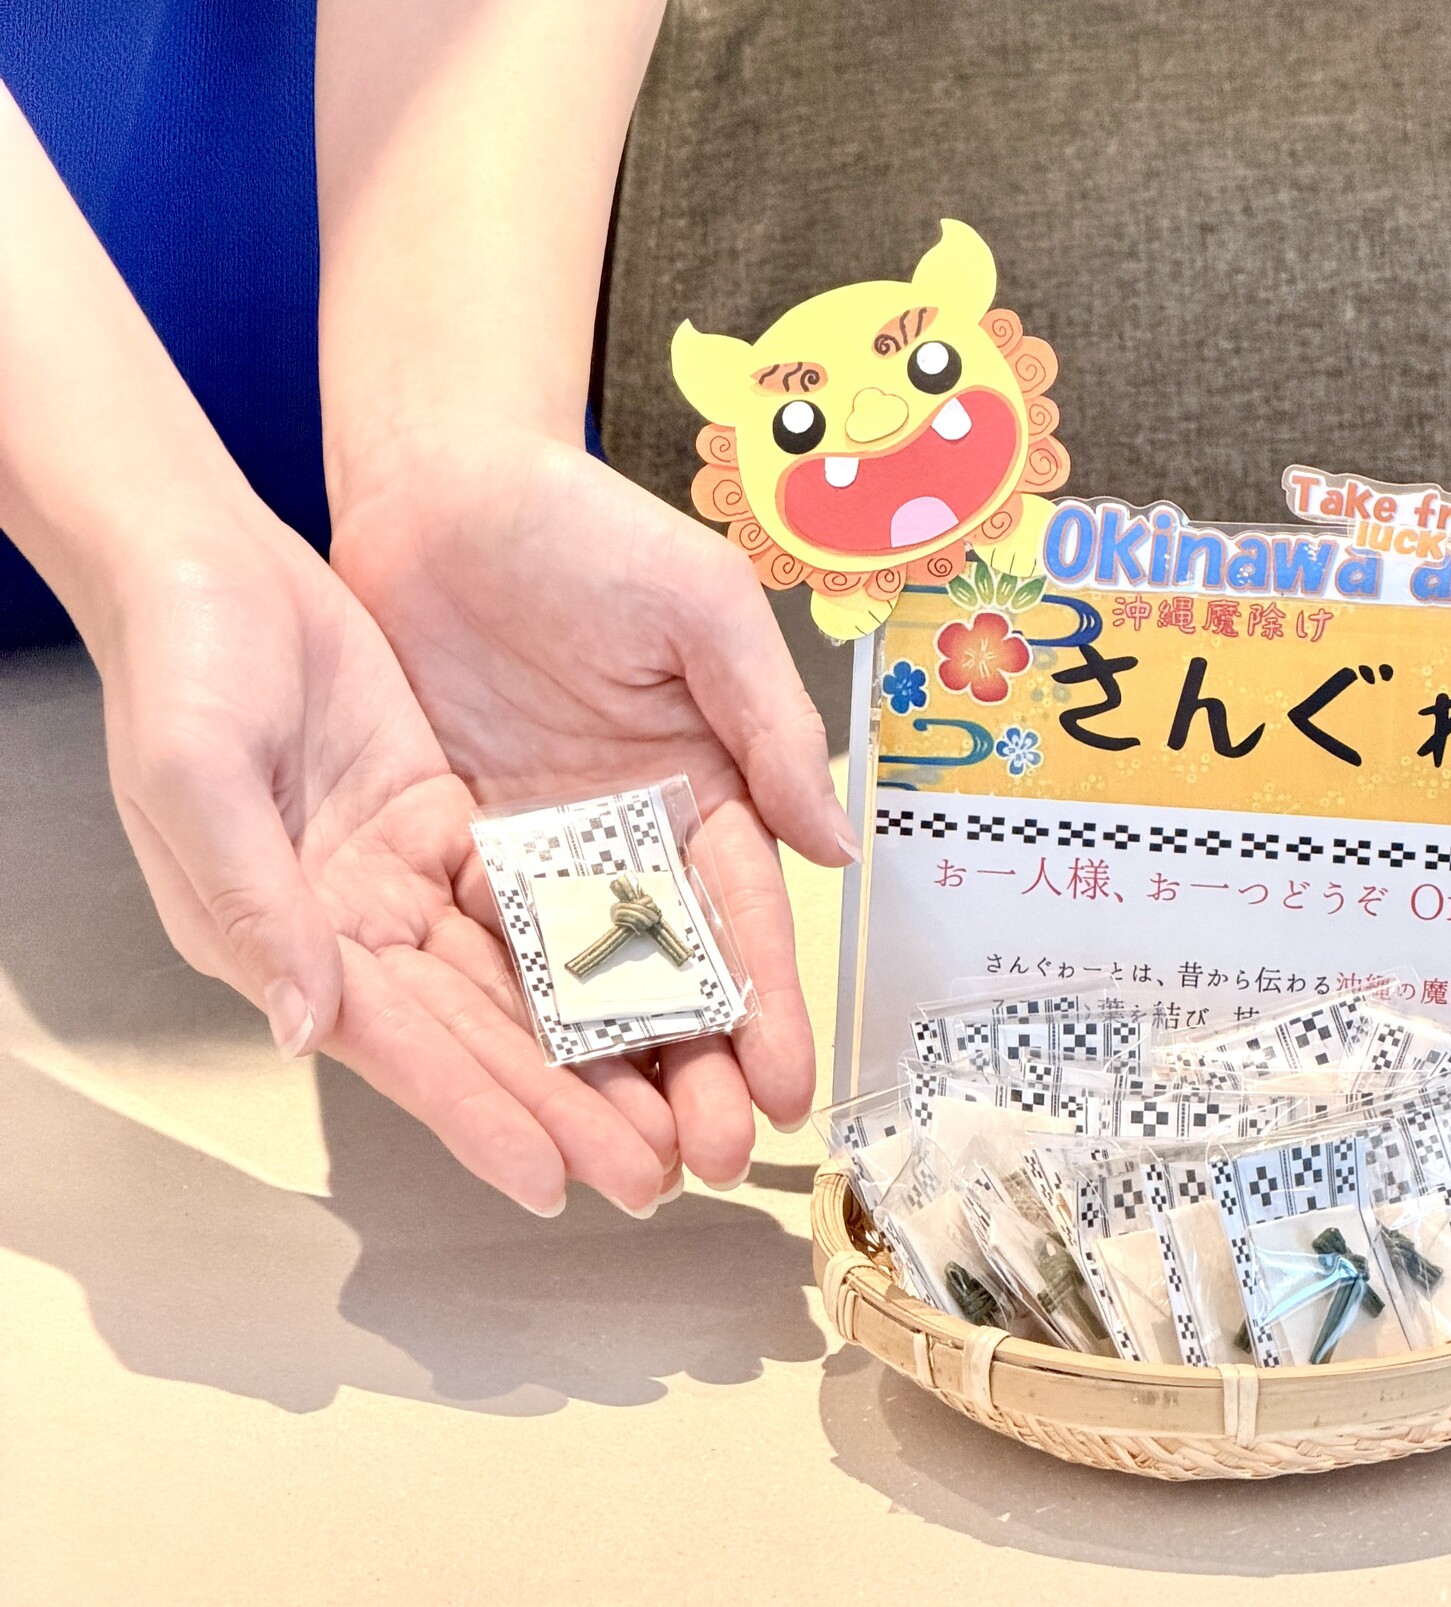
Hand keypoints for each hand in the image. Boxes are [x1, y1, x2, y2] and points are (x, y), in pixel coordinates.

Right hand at [98, 520, 675, 1214]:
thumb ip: (252, 902)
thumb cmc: (178, 658)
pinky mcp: (441, 825)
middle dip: (560, 1108)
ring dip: (587, 1050)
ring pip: (511, 982)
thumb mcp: (196, 774)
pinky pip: (525, 901)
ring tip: (668, 1113)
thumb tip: (303, 1025)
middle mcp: (344, 924)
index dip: (476, 1113)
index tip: (550, 1178)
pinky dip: (584, 950)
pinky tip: (650, 993)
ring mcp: (400, 875)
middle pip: (473, 1034)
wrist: (210, 558)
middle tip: (650, 1173)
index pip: (398, 1045)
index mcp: (275, 934)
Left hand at [329, 428, 853, 1187]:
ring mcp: (546, 852)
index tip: (790, 1086)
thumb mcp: (702, 609)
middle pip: (670, 976)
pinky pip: (485, 949)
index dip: (770, 1002)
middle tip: (715, 1160)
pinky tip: (529, 1097)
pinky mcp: (460, 848)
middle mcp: (633, 837)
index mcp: (707, 785)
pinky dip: (508, 1024)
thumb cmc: (587, 526)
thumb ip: (768, 724)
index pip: (745, 916)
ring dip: (610, 1076)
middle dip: (698, 1071)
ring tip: (634, 1164)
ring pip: (582, 987)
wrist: (440, 485)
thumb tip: (835, 846)